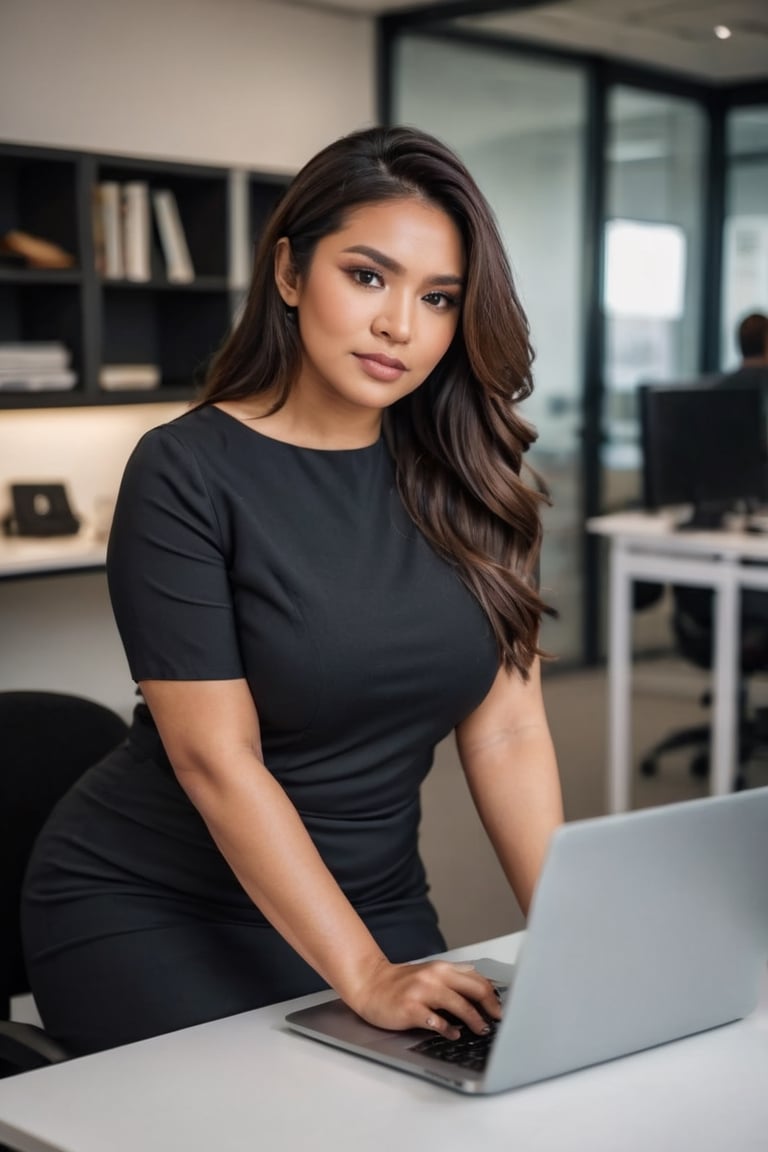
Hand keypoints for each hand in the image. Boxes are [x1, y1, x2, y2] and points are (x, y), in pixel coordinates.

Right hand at [346, 957, 501, 1038]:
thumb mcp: (430, 973)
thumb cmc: (401, 983)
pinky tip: (453, 1034)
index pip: (477, 979)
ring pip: (459, 1005)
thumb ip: (454, 977)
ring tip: (482, 1030)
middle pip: (473, 990)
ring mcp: (422, 992)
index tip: (501, 1009)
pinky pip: (435, 1021)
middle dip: (490, 1007)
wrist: (371, 985)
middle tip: (498, 1020)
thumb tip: (480, 982)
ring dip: (474, 1020)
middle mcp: (434, 977)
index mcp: (442, 968)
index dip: (493, 995)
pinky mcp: (411, 1008)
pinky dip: (448, 1029)